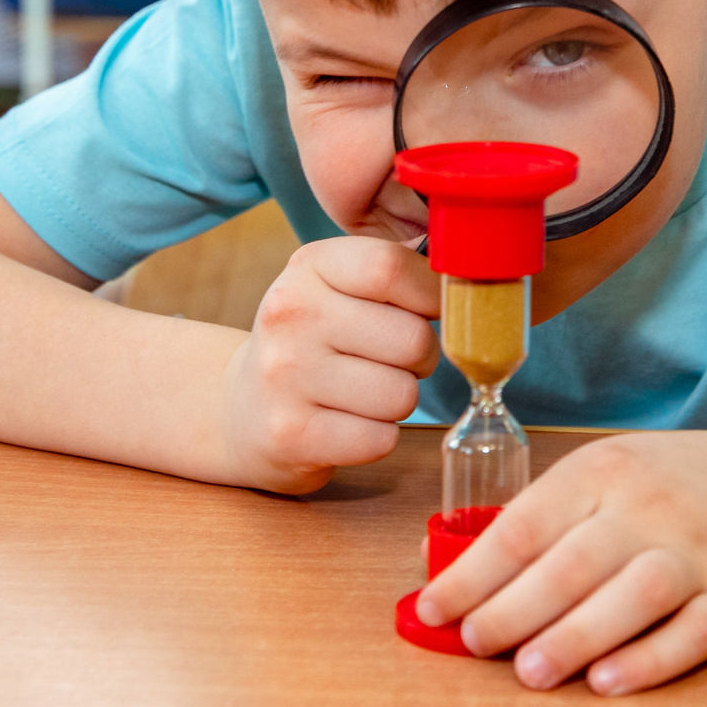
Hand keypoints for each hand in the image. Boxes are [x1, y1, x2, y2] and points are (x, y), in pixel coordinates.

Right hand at [217, 237, 438, 493]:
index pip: (392, 268)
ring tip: (366, 392)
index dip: (431, 295)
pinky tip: (349, 424)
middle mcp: (290, 315)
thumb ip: (394, 270)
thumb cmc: (313, 341)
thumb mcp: (336, 286)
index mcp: (308, 267)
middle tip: (393, 361)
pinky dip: (378, 437)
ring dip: (398, 400)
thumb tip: (465, 267)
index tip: (430, 310)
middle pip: (412, 339)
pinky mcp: (291, 435)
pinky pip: (381, 439)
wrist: (241, 407)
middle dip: (421, 357)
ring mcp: (285, 376)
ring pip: (402, 395)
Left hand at [414, 430, 706, 695]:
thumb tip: (454, 571)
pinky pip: (692, 633)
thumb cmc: (676, 486)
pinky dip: (650, 660)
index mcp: (605, 471)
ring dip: (576, 637)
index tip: (433, 610)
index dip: (473, 572)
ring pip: (631, 596)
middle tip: (474, 644)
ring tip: (530, 673)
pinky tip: (608, 682)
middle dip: (513, 610)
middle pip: (573, 563)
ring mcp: (698, 554)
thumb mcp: (610, 472)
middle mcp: (651, 508)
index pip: (526, 524)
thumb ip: (545, 515)